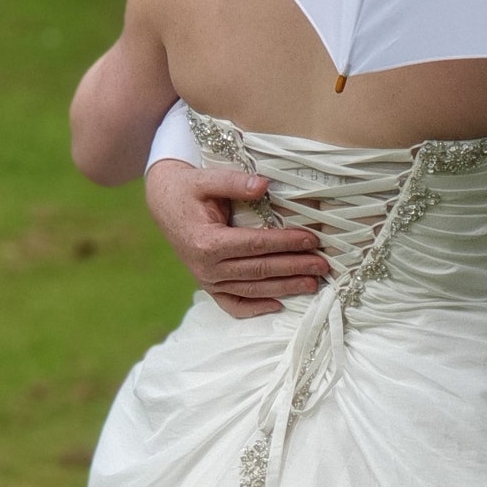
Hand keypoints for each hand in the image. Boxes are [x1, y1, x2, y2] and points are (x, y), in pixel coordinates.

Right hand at [145, 160, 328, 317]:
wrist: (164, 203)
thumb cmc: (189, 189)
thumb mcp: (207, 179)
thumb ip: (235, 182)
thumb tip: (264, 185)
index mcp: (207, 241)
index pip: (256, 245)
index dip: (286, 243)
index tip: (312, 240)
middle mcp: (206, 267)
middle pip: (259, 270)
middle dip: (294, 268)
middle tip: (323, 265)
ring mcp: (206, 280)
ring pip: (252, 289)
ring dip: (284, 288)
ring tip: (312, 284)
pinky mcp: (207, 285)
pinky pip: (232, 303)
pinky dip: (254, 308)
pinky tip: (278, 305)